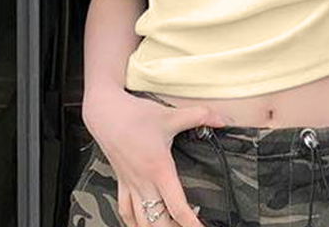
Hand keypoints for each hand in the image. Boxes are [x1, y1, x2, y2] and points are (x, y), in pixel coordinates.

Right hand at [82, 88, 235, 226]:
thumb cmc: (136, 115)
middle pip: (157, 222)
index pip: (177, 206)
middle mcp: (143, 182)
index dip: (190, 223)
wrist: (106, 112)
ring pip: (140, 222)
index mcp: (159, 169)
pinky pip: (125, 211)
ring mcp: (130, 184)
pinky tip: (143, 225)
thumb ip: (200, 116)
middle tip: (189, 226)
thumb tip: (222, 119)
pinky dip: (134, 223)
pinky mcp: (121, 182)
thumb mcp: (171, 115)